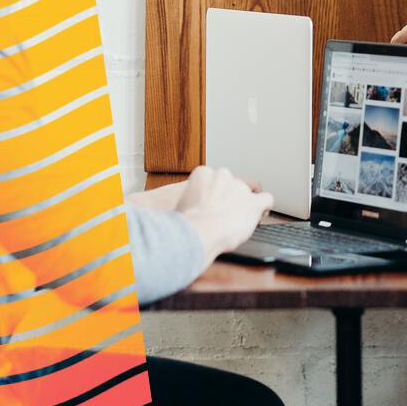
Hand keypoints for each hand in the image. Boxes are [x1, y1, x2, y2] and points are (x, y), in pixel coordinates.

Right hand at [126, 175, 262, 213]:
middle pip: (233, 184)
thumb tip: (140, 204)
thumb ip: (172, 199)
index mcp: (204, 173)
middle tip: (224, 216)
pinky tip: (262, 213)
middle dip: (231, 199)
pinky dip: (264, 207)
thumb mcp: (169, 203)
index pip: (216, 178)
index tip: (214, 205)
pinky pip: (266, 199)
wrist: (197, 232)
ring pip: (249, 192)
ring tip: (239, 221)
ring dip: (245, 206)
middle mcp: (224, 175)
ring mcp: (240, 189)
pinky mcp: (253, 205)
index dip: (217, 194)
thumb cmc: (180, 222)